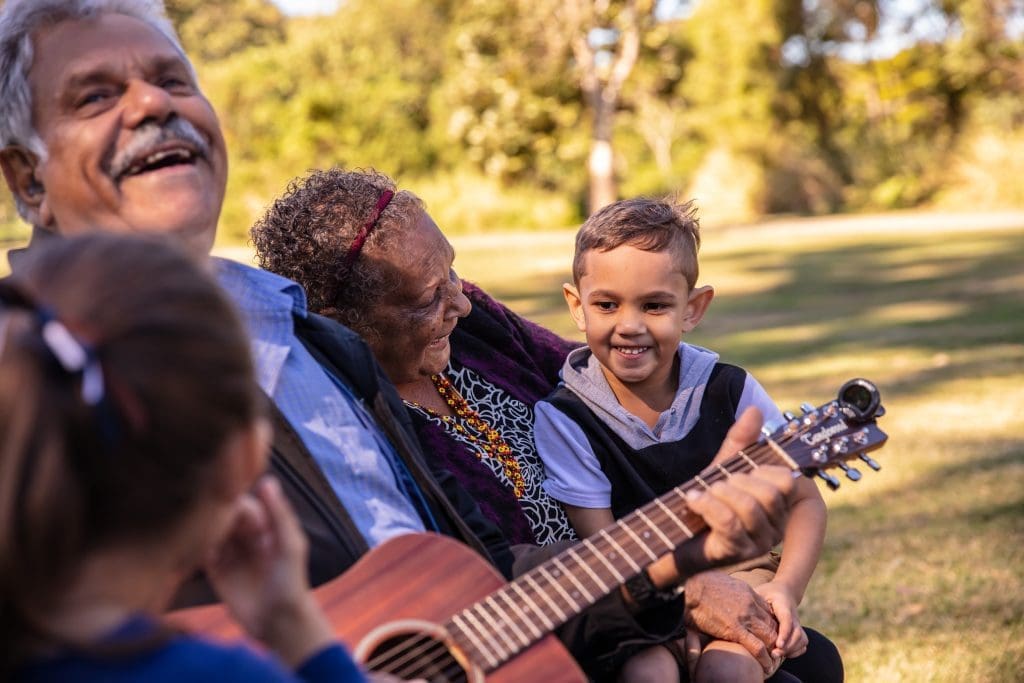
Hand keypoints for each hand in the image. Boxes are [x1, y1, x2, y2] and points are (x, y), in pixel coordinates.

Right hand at [205, 476, 332, 667]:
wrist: (279, 622)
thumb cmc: (291, 582)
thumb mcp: (290, 545)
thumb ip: (279, 514)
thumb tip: (267, 480)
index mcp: (265, 525)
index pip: (242, 504)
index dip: (231, 503)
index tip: (221, 507)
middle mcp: (245, 535)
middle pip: (222, 516)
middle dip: (211, 515)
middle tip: (201, 520)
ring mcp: (229, 552)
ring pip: (208, 532)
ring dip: (199, 530)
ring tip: (192, 534)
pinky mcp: (215, 571)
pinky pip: (199, 554)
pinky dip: (193, 549)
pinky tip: (188, 549)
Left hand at [673, 408, 794, 574]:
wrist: (671, 535)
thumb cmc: (702, 504)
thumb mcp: (722, 467)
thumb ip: (739, 441)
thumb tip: (754, 409)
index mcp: (777, 507)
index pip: (786, 480)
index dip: (760, 469)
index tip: (736, 472)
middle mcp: (774, 528)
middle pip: (770, 493)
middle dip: (737, 480)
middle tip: (717, 485)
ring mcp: (756, 544)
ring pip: (749, 506)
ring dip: (719, 493)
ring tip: (703, 494)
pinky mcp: (734, 553)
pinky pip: (728, 521)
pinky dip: (707, 505)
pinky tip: (693, 500)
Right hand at [683, 571, 779, 674]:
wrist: (689, 586)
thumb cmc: (700, 583)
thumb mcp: (723, 582)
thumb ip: (732, 591)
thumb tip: (728, 596)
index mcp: (748, 592)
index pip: (770, 612)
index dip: (772, 625)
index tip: (769, 635)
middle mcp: (751, 604)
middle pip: (774, 625)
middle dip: (776, 639)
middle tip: (774, 651)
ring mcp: (745, 617)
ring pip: (771, 637)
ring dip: (773, 650)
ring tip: (772, 661)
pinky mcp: (735, 629)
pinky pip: (757, 647)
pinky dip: (765, 659)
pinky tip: (766, 666)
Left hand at [755, 580, 807, 657]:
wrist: (784, 591)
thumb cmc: (767, 593)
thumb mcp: (760, 592)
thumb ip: (752, 601)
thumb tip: (740, 611)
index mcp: (783, 605)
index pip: (787, 619)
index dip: (784, 633)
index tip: (778, 645)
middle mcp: (793, 615)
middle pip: (797, 632)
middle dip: (787, 646)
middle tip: (773, 654)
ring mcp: (797, 624)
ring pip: (802, 639)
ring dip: (791, 650)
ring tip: (776, 656)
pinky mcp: (798, 631)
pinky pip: (803, 644)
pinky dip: (796, 651)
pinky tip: (782, 654)